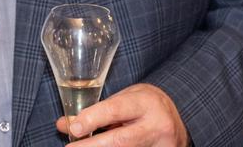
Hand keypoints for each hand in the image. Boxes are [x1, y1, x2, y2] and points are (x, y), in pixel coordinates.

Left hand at [57, 83, 186, 146]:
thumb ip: (97, 112)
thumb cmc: (145, 105)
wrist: (178, 120)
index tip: (73, 128)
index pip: (116, 110)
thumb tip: (65, 125)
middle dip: (92, 146)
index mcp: (146, 103)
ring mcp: (161, 146)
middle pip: (120, 140)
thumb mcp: (124, 100)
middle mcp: (156, 125)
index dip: (92, 119)